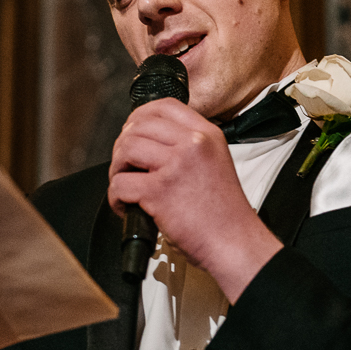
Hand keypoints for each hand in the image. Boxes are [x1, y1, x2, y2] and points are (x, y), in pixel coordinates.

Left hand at [106, 98, 279, 300]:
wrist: (235, 243)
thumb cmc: (225, 214)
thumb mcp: (216, 163)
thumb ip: (190, 148)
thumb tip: (152, 144)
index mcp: (208, 135)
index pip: (165, 106)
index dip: (140, 116)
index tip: (133, 131)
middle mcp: (193, 144)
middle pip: (139, 125)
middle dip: (123, 146)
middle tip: (125, 165)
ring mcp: (176, 165)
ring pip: (126, 149)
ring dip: (117, 168)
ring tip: (125, 184)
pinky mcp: (160, 191)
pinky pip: (120, 183)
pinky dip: (116, 197)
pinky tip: (126, 207)